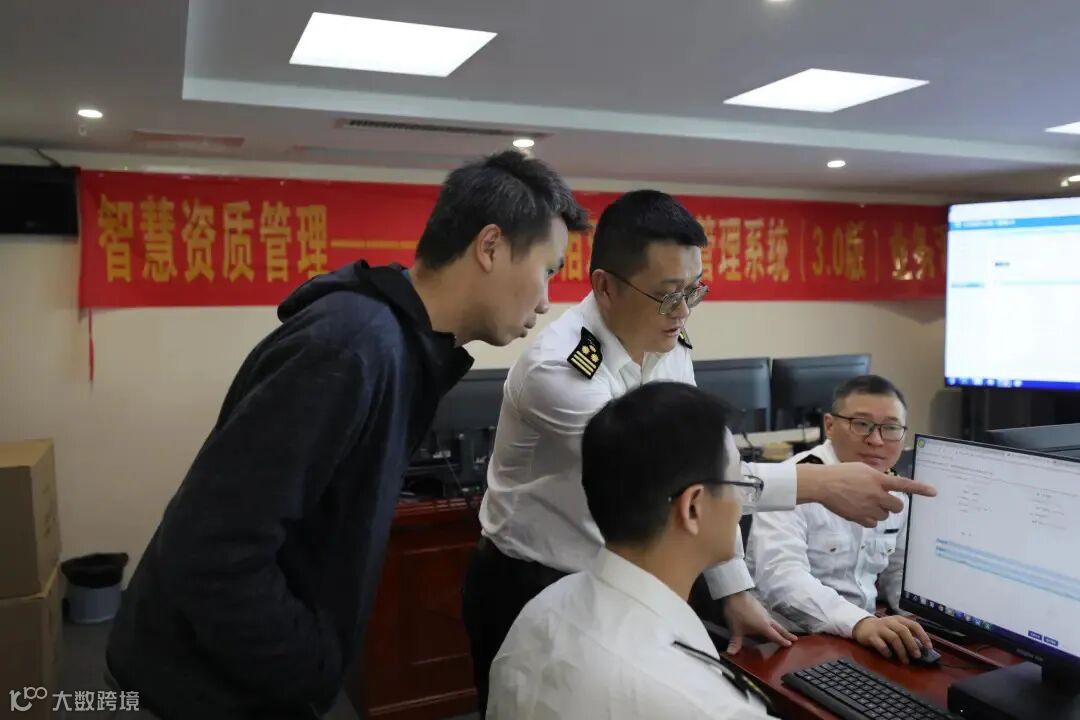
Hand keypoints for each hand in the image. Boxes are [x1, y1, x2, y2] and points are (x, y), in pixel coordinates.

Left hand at [722, 591, 797, 653]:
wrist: (734, 593)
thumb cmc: (736, 612)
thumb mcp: (735, 629)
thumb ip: (735, 642)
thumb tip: (731, 653)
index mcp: (764, 626)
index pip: (775, 636)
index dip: (783, 641)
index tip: (790, 644)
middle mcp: (767, 619)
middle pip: (779, 628)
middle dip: (787, 634)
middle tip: (795, 639)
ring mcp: (764, 611)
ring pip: (775, 621)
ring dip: (780, 627)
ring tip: (783, 632)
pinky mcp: (760, 606)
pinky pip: (769, 616)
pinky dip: (772, 622)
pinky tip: (769, 622)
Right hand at [800, 463, 936, 527]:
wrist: (823, 484)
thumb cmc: (840, 473)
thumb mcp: (861, 469)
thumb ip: (876, 477)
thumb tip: (883, 485)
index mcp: (878, 479)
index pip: (903, 484)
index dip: (920, 489)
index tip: (934, 492)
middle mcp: (876, 494)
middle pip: (898, 506)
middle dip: (893, 505)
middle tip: (883, 501)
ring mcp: (869, 507)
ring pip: (885, 515)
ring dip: (880, 511)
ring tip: (865, 503)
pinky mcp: (860, 517)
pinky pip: (873, 523)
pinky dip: (869, 519)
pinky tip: (860, 511)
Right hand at [853, 615, 932, 663]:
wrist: (862, 625)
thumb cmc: (883, 629)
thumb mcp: (895, 628)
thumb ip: (906, 635)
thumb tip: (921, 649)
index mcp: (898, 620)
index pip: (914, 625)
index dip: (922, 636)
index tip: (928, 647)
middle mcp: (890, 622)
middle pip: (903, 631)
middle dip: (912, 644)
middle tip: (917, 656)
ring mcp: (880, 628)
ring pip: (894, 638)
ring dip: (901, 650)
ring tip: (905, 661)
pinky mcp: (871, 636)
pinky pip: (880, 644)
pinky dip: (887, 652)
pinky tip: (890, 657)